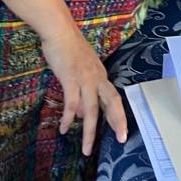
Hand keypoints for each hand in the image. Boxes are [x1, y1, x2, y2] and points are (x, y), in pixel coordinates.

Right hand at [40, 23, 127, 155]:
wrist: (60, 31)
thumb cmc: (68, 49)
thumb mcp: (80, 70)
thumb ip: (82, 91)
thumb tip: (80, 114)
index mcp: (100, 75)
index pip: (113, 98)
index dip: (118, 115)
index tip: (121, 132)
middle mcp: (97, 78)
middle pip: (111, 102)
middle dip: (117, 122)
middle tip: (120, 140)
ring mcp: (85, 78)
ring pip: (91, 109)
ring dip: (88, 131)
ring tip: (86, 149)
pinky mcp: (71, 78)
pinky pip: (72, 103)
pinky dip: (68, 117)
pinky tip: (63, 128)